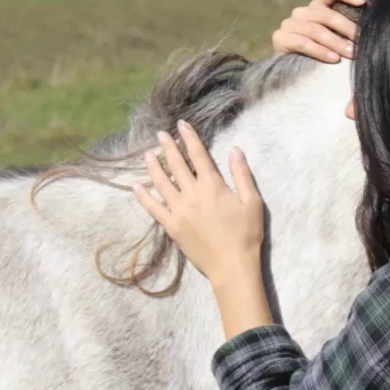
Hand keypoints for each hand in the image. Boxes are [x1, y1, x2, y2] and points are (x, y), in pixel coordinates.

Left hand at [132, 120, 263, 284]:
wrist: (231, 265)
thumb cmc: (246, 234)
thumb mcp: (252, 202)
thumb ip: (242, 175)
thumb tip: (235, 150)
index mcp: (213, 186)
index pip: (198, 155)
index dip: (190, 138)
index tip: (181, 124)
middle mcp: (192, 194)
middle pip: (176, 165)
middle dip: (168, 147)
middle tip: (160, 134)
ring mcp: (179, 210)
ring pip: (162, 183)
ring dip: (153, 166)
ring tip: (147, 154)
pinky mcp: (171, 226)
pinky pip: (153, 208)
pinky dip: (143, 196)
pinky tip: (136, 186)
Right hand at [272, 0, 364, 62]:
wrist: (291, 72)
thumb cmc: (322, 55)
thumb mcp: (336, 39)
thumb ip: (347, 31)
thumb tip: (373, 28)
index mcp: (318, 6)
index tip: (362, 2)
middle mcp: (303, 12)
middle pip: (326, 14)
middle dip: (346, 28)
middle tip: (361, 41)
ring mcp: (290, 24)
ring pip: (316, 30)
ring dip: (336, 43)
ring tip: (351, 53)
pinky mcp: (280, 38)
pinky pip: (304, 43)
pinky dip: (321, 51)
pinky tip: (334, 59)